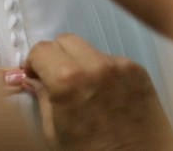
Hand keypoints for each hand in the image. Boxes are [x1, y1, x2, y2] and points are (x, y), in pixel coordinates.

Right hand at [22, 34, 172, 150]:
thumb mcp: (54, 132)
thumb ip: (43, 98)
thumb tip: (33, 79)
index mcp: (68, 81)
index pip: (42, 49)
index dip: (34, 62)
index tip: (35, 73)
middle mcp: (96, 66)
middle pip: (66, 40)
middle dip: (56, 56)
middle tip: (55, 78)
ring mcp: (121, 66)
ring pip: (91, 49)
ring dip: (81, 63)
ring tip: (84, 90)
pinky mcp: (139, 71)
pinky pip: (113, 60)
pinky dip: (104, 71)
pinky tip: (105, 94)